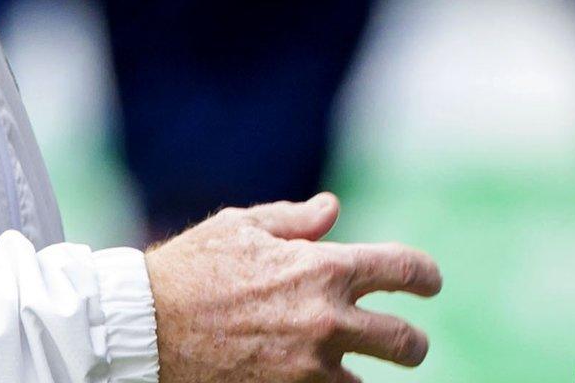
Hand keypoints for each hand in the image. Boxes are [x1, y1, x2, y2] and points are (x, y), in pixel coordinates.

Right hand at [146, 192, 441, 382]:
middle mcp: (328, 321)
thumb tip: (332, 209)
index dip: (426, 277)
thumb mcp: (241, 227)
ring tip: (349, 372)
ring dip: (362, 378)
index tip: (430, 284)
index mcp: (324, 268)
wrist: (144, 327)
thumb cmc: (189, 268)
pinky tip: (317, 382)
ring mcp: (310, 369)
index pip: (404, 270)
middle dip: (412, 344)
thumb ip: (295, 221)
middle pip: (405, 342)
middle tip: (407, 345)